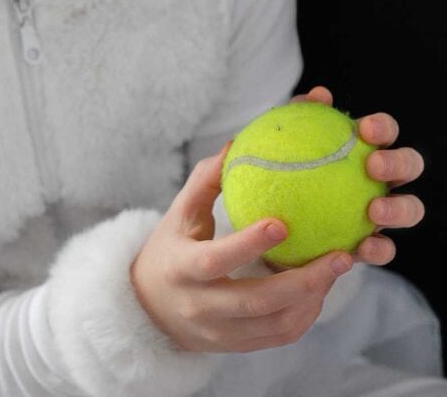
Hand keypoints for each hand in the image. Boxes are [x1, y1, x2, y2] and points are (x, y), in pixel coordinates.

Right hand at [129, 145, 353, 353]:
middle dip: (303, 281)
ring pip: (276, 324)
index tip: (283, 224)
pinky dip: (306, 313)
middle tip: (340, 254)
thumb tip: (235, 144)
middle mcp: (201, 307)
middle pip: (257, 302)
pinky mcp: (238, 347)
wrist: (150, 309)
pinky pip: (280, 335)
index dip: (248, 245)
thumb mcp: (179, 214)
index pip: (215, 261)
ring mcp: (221, 333)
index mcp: (182, 270)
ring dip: (313, 298)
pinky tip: (322, 286)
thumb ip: (205, 181)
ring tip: (338, 266)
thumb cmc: (169, 250)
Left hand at [284, 85, 425, 267]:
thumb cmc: (279, 172)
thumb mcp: (279, 143)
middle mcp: (381, 179)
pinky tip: (362, 248)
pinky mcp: (372, 246)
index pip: (384, 131)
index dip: (382, 127)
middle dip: (398, 162)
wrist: (270, 223)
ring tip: (373, 210)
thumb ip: (298, 117)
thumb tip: (318, 95)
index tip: (363, 130)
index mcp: (364, 148)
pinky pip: (385, 249)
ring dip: (398, 208)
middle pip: (409, 164)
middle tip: (372, 165)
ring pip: (410, 208)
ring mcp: (381, 213)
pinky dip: (380, 249)